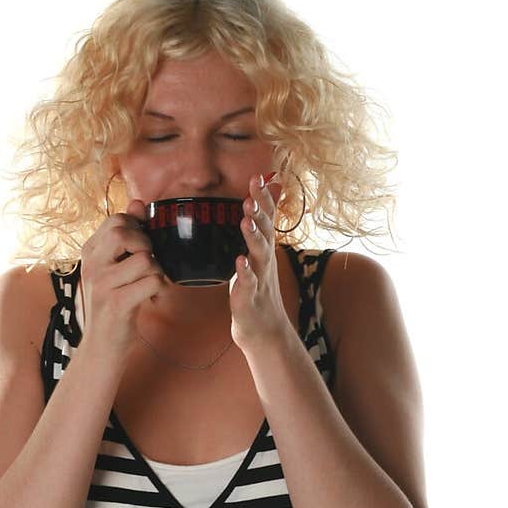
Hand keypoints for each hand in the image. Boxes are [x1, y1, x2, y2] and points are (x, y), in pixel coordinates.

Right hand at [78, 199, 166, 360]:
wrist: (100, 348)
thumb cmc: (112, 305)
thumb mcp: (113, 267)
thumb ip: (125, 236)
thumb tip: (138, 203)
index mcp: (89, 252)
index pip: (117, 220)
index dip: (138, 229)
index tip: (142, 249)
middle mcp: (91, 265)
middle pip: (126, 232)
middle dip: (147, 245)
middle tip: (148, 265)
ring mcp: (102, 284)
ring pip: (145, 259)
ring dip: (158, 272)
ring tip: (151, 285)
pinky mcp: (117, 304)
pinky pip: (153, 282)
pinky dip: (160, 290)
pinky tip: (152, 299)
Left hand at [228, 172, 288, 350]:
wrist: (265, 330)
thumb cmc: (259, 289)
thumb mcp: (261, 255)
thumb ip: (263, 226)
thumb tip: (268, 198)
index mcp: (265, 249)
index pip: (266, 218)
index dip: (263, 199)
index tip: (258, 176)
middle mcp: (265, 260)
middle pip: (265, 231)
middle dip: (260, 211)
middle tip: (253, 192)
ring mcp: (259, 278)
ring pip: (258, 254)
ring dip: (253, 236)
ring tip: (246, 220)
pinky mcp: (249, 297)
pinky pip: (248, 282)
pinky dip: (245, 272)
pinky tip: (240, 261)